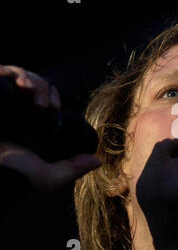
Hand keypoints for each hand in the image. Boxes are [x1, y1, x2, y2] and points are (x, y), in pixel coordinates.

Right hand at [0, 65, 100, 191]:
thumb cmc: (13, 176)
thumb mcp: (47, 178)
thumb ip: (72, 168)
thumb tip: (97, 161)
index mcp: (26, 125)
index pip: (42, 99)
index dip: (52, 98)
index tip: (54, 108)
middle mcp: (12, 110)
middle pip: (33, 85)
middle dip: (46, 89)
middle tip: (48, 105)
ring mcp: (1, 102)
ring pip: (20, 76)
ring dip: (35, 82)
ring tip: (34, 96)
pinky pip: (1, 71)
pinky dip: (13, 73)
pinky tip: (23, 87)